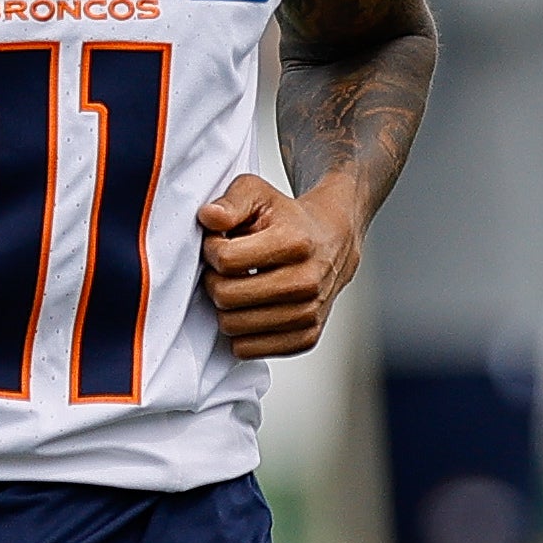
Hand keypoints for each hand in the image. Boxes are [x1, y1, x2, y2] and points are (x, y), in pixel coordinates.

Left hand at [196, 173, 359, 358]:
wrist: (333, 240)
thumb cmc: (289, 219)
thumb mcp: (257, 193)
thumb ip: (230, 201)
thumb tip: (209, 217)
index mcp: (295, 243)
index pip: (225, 260)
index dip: (211, 250)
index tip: (220, 243)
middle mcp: (306, 282)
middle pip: (226, 296)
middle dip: (215, 280)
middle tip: (226, 269)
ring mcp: (309, 314)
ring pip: (233, 327)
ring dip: (226, 307)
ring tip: (240, 286)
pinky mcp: (306, 337)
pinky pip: (247, 349)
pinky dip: (241, 332)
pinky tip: (251, 309)